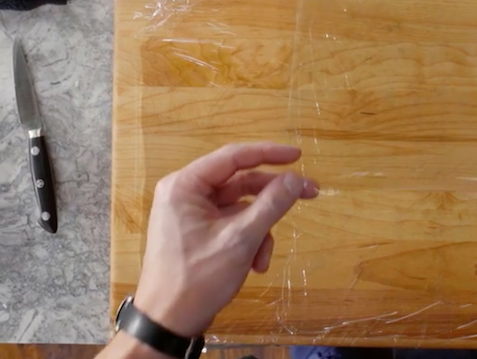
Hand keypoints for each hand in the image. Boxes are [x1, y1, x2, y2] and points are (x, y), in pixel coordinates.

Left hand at [133, 142, 319, 336]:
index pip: (233, 157)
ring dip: (259, 230)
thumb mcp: (240, 239)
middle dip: (271, 198)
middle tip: (309, 195)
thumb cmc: (197, 277)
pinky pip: (231, 225)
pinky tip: (254, 265)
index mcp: (185, 185)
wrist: (168, 322)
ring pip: (239, 208)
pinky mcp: (198, 233)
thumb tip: (296, 179)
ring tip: (264, 258)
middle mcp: (185, 194)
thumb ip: (271, 204)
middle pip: (239, 183)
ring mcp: (191, 215)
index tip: (298, 156)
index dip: (269, 153)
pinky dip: (248, 241)